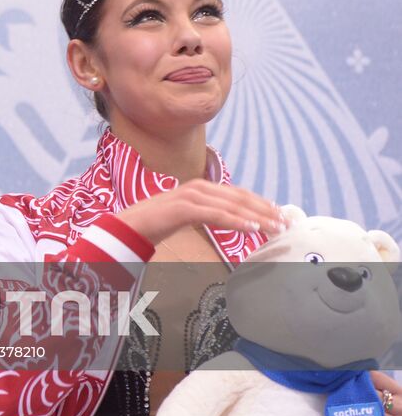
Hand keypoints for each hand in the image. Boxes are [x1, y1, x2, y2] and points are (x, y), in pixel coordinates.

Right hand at [114, 178, 284, 245]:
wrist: (128, 226)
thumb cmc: (157, 223)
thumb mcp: (188, 217)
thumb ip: (209, 215)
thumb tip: (234, 222)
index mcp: (201, 189)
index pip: (238, 194)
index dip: (261, 203)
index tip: (280, 215)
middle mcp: (198, 188)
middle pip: (240, 197)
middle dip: (266, 210)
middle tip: (286, 222)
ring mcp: (191, 196)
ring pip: (232, 205)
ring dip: (257, 216)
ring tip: (275, 227)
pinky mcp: (184, 208)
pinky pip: (216, 215)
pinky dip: (236, 221)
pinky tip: (252, 228)